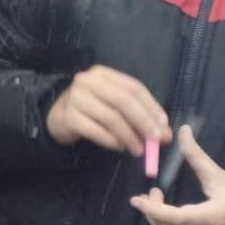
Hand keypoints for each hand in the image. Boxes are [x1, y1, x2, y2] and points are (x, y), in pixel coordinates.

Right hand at [45, 64, 171, 153]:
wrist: (59, 117)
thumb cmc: (93, 109)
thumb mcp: (115, 105)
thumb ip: (139, 115)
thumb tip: (165, 133)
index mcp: (103, 74)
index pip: (133, 88)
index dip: (151, 107)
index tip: (163, 126)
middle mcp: (87, 81)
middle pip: (123, 101)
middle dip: (143, 122)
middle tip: (155, 140)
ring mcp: (75, 98)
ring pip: (111, 118)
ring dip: (129, 136)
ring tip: (138, 150)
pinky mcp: (68, 116)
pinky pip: (96, 131)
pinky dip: (111, 141)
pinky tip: (119, 147)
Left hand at [130, 126, 224, 224]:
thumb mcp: (219, 176)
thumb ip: (196, 155)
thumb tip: (182, 130)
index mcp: (216, 216)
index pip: (175, 217)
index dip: (152, 209)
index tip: (136, 199)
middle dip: (153, 210)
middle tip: (151, 194)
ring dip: (159, 221)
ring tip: (158, 204)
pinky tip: (171, 219)